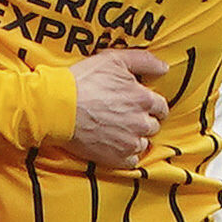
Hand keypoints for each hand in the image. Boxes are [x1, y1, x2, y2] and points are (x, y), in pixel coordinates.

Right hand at [64, 48, 169, 166]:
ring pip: (143, 143)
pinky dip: (125, 154)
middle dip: (143, 121)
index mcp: (142, 98)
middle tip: (125, 116)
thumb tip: (163, 67)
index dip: (151, 105)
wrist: (57, 107)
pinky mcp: (116, 158)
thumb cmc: (82, 82)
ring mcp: (129, 142)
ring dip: (134, 138)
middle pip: (153, 126)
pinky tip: (113, 144)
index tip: (141, 105)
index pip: (161, 106)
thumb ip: (143, 61)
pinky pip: (132, 161)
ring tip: (117, 130)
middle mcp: (140, 122)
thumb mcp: (114, 60)